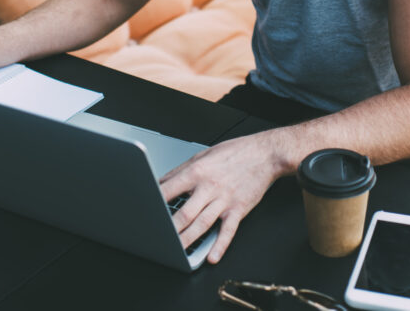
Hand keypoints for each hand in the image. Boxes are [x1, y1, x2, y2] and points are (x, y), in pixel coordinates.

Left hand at [159, 131, 284, 263]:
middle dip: (170, 228)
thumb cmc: (235, 153)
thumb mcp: (204, 154)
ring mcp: (224, 200)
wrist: (265, 154)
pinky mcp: (239, 209)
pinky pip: (228, 230)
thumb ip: (181, 169)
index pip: (170, 189)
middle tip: (157, 238)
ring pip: (202, 223)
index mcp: (198, 171)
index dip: (155, 202)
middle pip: (185, 212)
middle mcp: (210, 187)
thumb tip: (162, 181)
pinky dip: (220, 245)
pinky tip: (212, 256)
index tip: (144, 211)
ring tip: (176, 251)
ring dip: (188, 239)